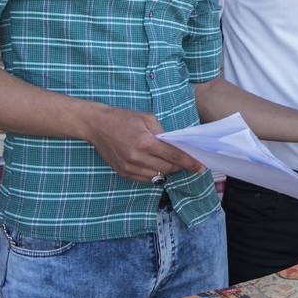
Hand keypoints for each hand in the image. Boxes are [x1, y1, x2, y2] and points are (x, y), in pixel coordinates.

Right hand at [83, 105, 204, 182]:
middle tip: (189, 162)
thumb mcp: (147, 118)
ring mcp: (129, 167)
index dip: (189, 162)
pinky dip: (155, 173)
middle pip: (167, 167)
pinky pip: (146, 179)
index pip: (173, 156)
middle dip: (180, 166)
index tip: (200, 166)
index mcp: (144, 142)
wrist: (96, 125)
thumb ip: (163, 132)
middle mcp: (137, 157)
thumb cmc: (123, 118)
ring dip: (168, 170)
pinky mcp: (123, 172)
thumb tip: (176, 145)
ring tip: (173, 162)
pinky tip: (157, 165)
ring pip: (158, 175)